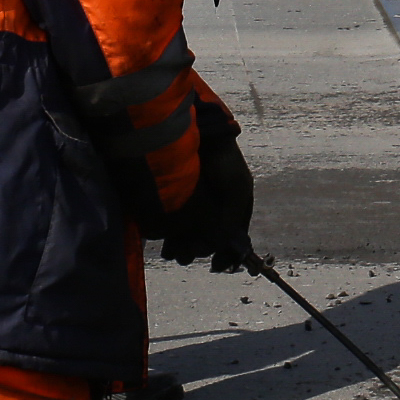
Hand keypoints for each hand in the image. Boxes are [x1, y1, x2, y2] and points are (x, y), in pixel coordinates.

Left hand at [153, 100, 253, 272]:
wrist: (198, 132)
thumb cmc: (222, 159)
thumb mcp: (236, 189)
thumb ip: (231, 219)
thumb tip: (221, 246)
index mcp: (233, 205)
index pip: (231, 237)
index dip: (226, 254)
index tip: (217, 267)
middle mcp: (213, 206)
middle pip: (207, 238)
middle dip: (197, 249)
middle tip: (184, 255)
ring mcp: (194, 203)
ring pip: (189, 233)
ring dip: (182, 246)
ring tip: (172, 251)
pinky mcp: (174, 198)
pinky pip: (173, 223)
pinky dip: (170, 233)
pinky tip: (163, 240)